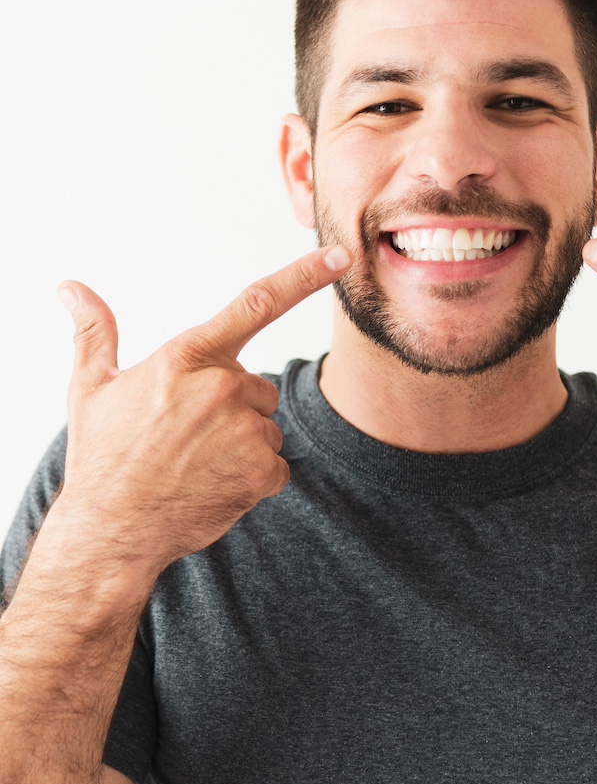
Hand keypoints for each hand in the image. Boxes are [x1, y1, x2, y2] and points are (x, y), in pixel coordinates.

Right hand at [55, 245, 352, 579]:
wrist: (113, 528)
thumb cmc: (104, 457)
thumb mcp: (92, 388)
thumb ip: (95, 332)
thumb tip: (71, 287)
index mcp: (186, 357)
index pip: (256, 304)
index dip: (304, 276)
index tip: (338, 255)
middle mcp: (221, 386)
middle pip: (259, 387)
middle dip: (234, 408)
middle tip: (189, 435)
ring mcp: (245, 430)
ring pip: (266, 426)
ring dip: (243, 444)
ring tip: (197, 462)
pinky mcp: (262, 471)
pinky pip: (275, 464)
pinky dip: (253, 478)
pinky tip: (215, 485)